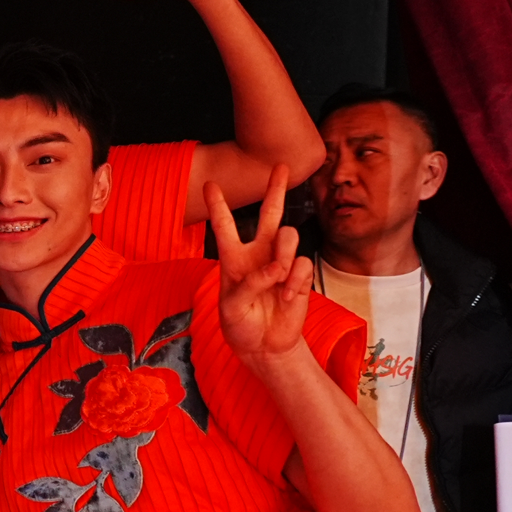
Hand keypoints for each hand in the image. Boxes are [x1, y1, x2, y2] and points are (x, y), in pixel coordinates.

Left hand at [211, 166, 311, 369]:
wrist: (264, 345)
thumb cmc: (240, 325)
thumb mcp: (232, 307)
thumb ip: (249, 283)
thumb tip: (275, 267)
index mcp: (233, 258)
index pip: (224, 226)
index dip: (218, 205)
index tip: (210, 183)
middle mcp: (258, 254)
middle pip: (269, 214)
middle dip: (276, 190)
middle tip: (280, 166)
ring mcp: (280, 262)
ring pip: (288, 235)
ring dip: (283, 252)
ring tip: (277, 276)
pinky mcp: (299, 275)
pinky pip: (301, 264)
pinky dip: (293, 281)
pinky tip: (285, 297)